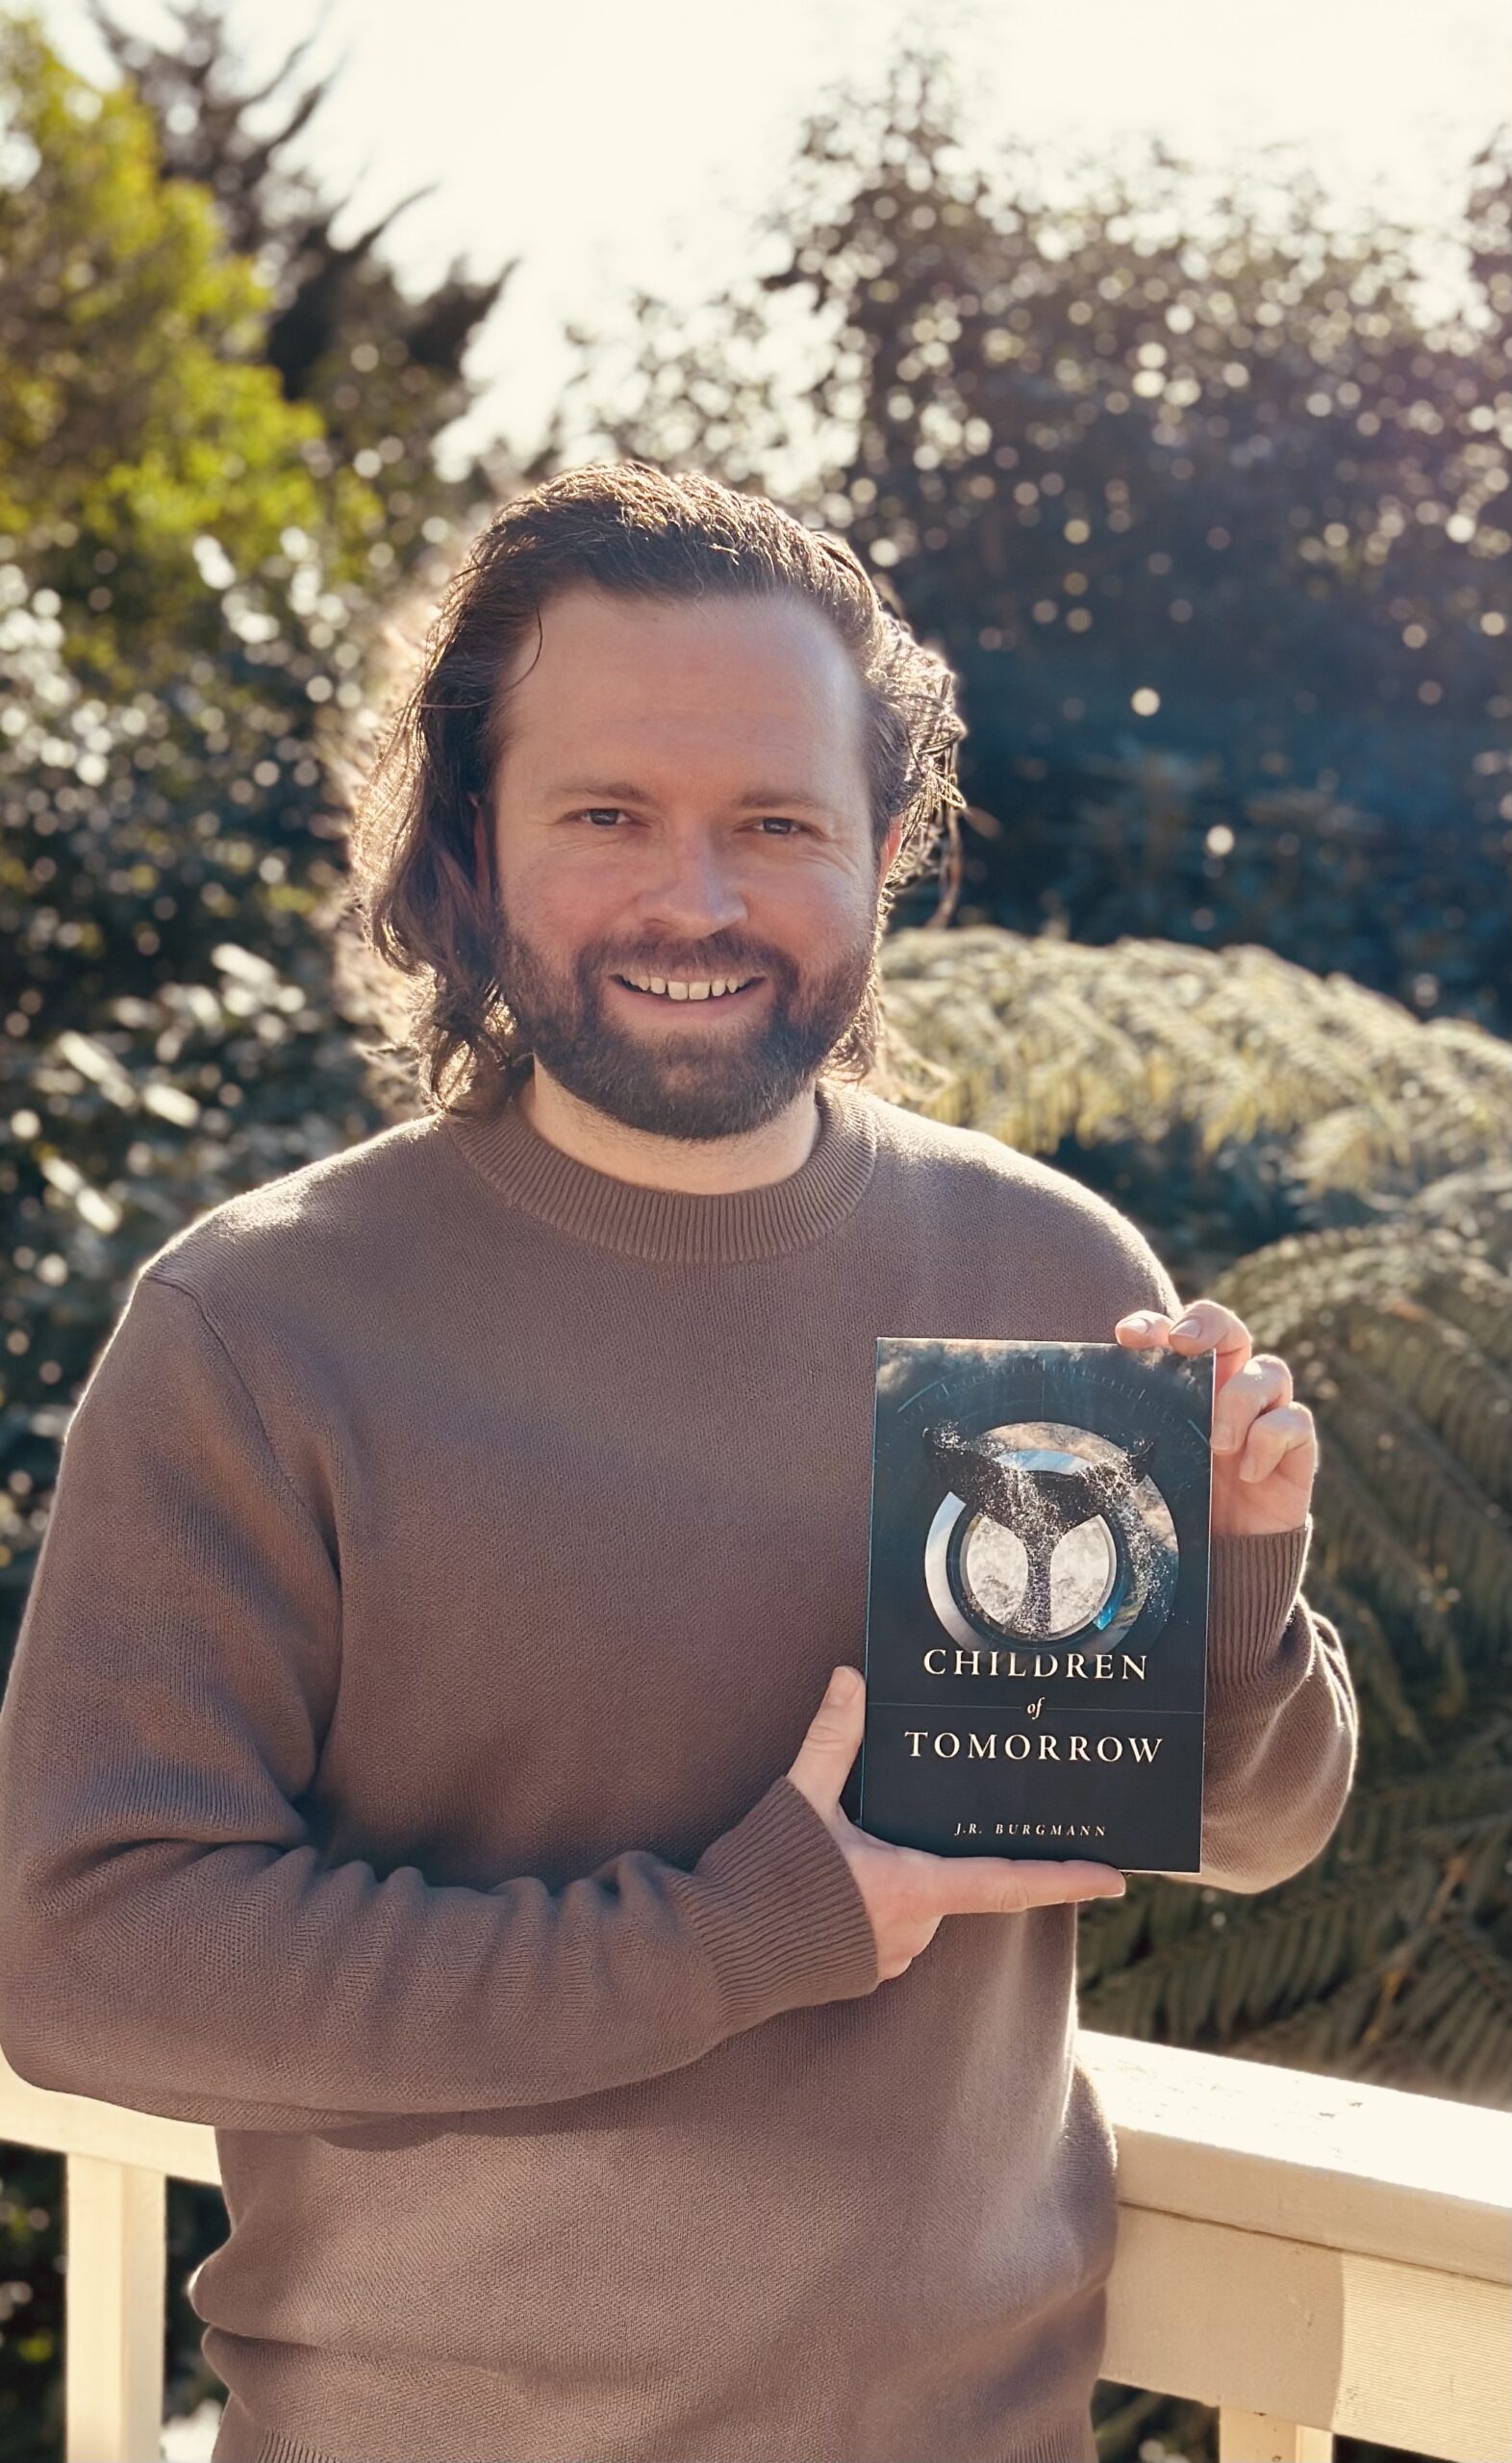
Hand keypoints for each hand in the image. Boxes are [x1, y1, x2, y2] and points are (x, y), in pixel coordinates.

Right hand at [786, 1667, 1126, 1982]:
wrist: (712, 1958)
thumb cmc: (761, 1879)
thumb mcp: (799, 1799)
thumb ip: (832, 1738)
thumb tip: (850, 1677)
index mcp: (914, 1886)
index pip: (1008, 1882)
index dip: (1065, 1879)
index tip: (1115, 1877)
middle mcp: (915, 1930)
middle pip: (954, 1882)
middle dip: (938, 1852)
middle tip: (898, 1822)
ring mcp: (890, 1957)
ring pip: (923, 1903)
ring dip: (905, 1876)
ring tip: (851, 1851)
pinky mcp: (864, 1971)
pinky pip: (894, 1928)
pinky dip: (881, 1901)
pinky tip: (839, 1882)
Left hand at [1114, 1297, 1314, 1537]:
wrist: (1226, 1559)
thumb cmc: (1180, 1506)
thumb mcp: (1147, 1469)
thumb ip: (1125, 1441)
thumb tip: (1063, 1431)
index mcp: (1187, 1388)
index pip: (1173, 1337)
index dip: (1154, 1325)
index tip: (1125, 1336)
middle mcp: (1228, 1390)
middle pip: (1229, 1329)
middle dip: (1208, 1323)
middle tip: (1184, 1346)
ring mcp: (1264, 1416)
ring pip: (1270, 1370)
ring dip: (1241, 1399)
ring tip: (1218, 1445)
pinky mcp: (1295, 1448)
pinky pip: (1295, 1421)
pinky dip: (1270, 1441)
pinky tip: (1249, 1474)